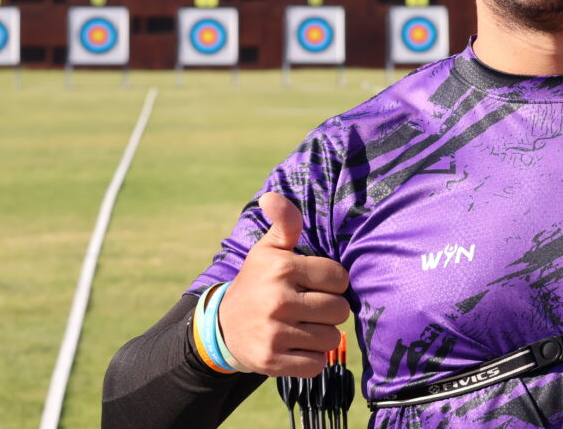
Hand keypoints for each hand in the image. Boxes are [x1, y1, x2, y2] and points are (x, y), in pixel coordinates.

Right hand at [218, 192, 349, 376]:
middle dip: (330, 310)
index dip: (332, 282)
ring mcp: (274, 333)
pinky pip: (316, 364)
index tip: (314, 283)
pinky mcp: (271, 361)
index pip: (340, 278)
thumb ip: (284, 222)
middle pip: (340, 310)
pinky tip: (295, 346)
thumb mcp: (269, 249)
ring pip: (331, 338)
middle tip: (309, 308)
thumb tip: (271, 196)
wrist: (222, 327)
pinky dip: (311, 359)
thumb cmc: (258, 281)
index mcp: (282, 268)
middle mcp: (278, 300)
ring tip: (302, 327)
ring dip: (322, 335)